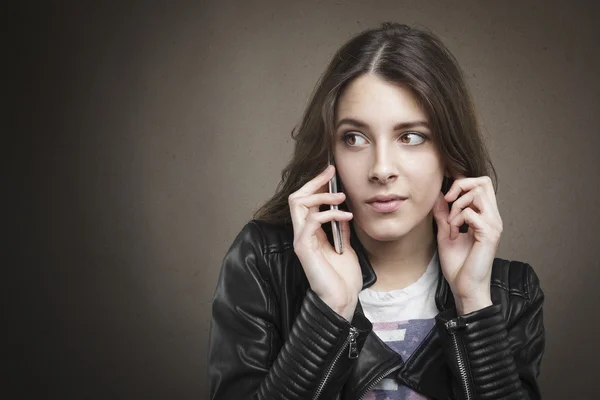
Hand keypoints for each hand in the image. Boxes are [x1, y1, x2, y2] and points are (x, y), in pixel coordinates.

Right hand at [289, 165, 362, 320]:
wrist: (342, 301)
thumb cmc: (343, 278)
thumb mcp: (345, 246)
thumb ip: (340, 229)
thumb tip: (343, 211)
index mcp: (311, 233)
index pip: (306, 201)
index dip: (317, 185)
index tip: (331, 172)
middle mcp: (302, 234)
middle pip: (297, 197)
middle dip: (314, 182)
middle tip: (331, 172)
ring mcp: (301, 240)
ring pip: (298, 203)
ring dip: (321, 195)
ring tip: (341, 196)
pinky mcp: (304, 248)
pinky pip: (311, 221)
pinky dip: (330, 213)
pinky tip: (346, 216)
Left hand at [432, 175, 502, 314]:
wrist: (464, 287)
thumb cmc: (458, 265)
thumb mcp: (445, 233)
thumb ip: (443, 214)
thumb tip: (437, 195)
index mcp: (485, 216)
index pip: (482, 184)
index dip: (463, 181)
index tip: (446, 193)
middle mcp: (493, 218)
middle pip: (483, 182)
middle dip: (460, 186)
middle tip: (448, 202)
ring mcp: (493, 225)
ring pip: (478, 193)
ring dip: (458, 204)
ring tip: (452, 222)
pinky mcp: (489, 234)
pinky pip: (472, 213)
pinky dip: (458, 218)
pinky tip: (454, 231)